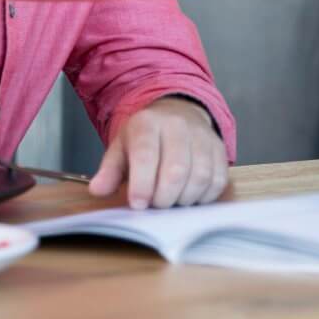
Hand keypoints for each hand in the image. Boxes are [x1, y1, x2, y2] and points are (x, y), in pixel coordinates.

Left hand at [89, 97, 226, 208]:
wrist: (177, 113)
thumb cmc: (146, 138)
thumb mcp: (121, 148)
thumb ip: (110, 170)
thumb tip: (98, 189)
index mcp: (148, 123)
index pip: (146, 155)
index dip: (142, 185)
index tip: (137, 204)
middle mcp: (178, 126)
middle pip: (176, 171)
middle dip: (163, 198)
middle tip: (155, 204)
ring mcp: (202, 136)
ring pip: (200, 177)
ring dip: (184, 199)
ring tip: (171, 200)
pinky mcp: (219, 149)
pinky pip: (218, 180)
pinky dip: (203, 196)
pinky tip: (189, 195)